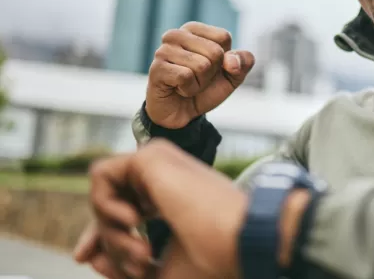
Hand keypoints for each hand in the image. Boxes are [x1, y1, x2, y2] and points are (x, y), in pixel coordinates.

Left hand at [78, 139, 247, 277]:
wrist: (238, 240)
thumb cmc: (211, 260)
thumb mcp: (159, 272)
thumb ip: (123, 262)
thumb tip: (87, 255)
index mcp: (169, 203)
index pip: (124, 213)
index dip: (102, 237)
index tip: (86, 258)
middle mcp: (163, 181)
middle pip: (110, 205)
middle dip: (108, 241)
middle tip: (139, 264)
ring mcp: (159, 165)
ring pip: (105, 194)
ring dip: (111, 231)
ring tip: (142, 250)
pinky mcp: (150, 155)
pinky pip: (101, 176)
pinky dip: (104, 204)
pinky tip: (133, 220)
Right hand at [146, 22, 254, 127]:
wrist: (183, 113)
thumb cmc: (206, 88)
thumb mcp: (233, 75)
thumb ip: (243, 62)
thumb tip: (232, 61)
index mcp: (193, 29)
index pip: (223, 37)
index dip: (224, 59)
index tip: (211, 67)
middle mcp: (176, 35)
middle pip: (215, 52)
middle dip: (212, 73)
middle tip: (197, 79)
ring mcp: (163, 51)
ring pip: (202, 65)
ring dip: (200, 83)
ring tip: (187, 85)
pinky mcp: (156, 69)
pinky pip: (186, 77)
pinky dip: (189, 90)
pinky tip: (178, 90)